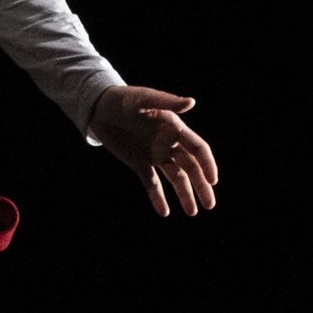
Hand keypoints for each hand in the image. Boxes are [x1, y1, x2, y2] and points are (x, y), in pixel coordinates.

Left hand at [90, 85, 219, 216]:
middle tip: (210, 205)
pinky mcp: (140, 164)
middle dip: (201, 185)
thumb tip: (191, 102)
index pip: (197, 149)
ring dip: (185, 195)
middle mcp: (169, 143)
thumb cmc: (124, 99)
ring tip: (192, 213)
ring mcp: (155, 155)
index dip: (207, 164)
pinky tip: (164, 212)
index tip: (212, 180)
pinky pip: (152, 184)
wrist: (100, 108)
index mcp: (175, 128)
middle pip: (191, 167)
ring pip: (176, 178)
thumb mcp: (143, 99)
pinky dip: (158, 198)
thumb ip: (166, 102)